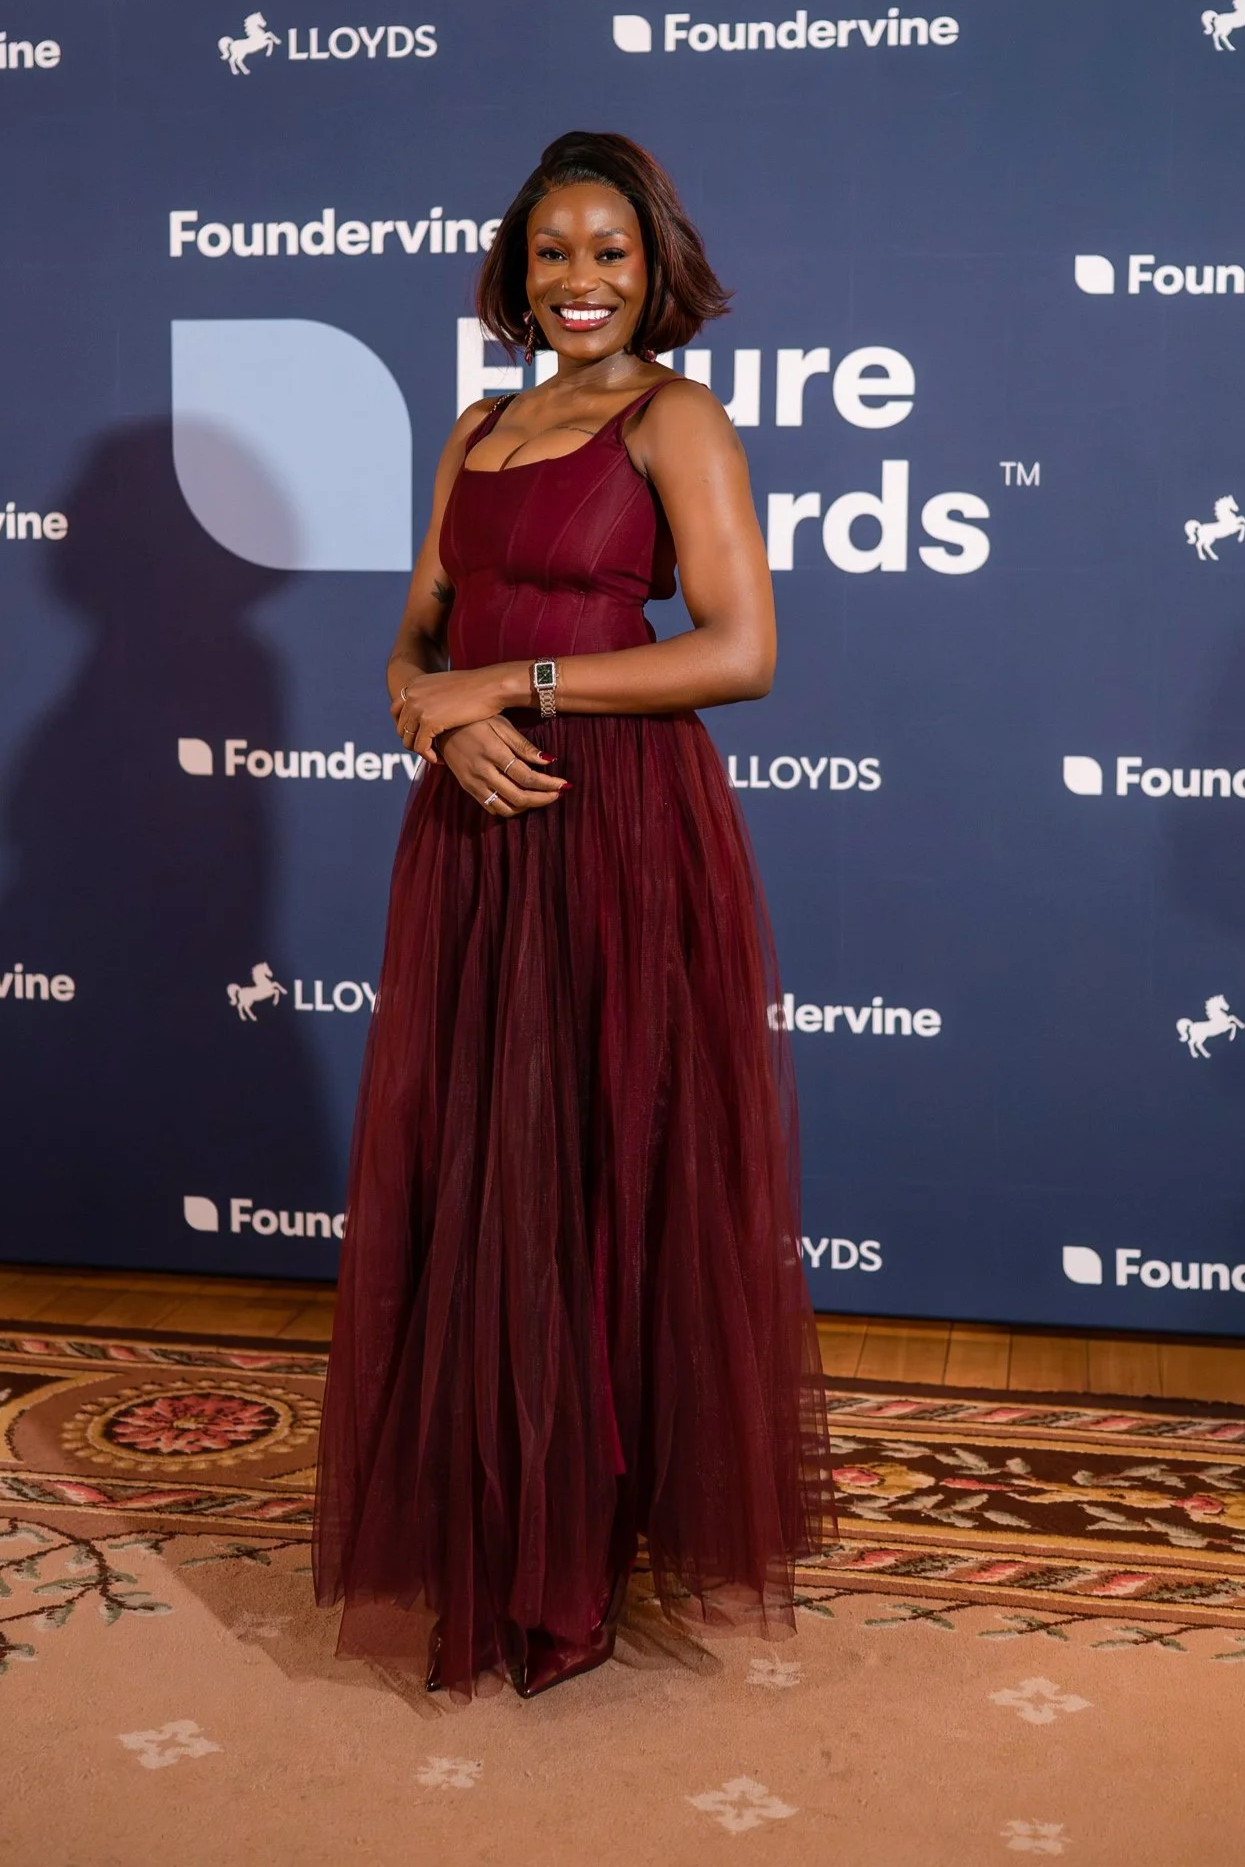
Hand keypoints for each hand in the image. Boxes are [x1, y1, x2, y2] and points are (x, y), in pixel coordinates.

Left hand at [392, 668, 506, 761]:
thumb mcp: (446, 687)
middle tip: (430, 748)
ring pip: (408, 740)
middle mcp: (412, 694)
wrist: (491, 686)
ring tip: (435, 755)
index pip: (396, 710)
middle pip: (401, 727)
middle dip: (414, 741)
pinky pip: (420, 747)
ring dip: (421, 750)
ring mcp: (418, 708)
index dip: (404, 727)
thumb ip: (432, 697)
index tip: (418, 737)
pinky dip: (429, 756)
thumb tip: (429, 711)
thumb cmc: (477, 688)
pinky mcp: (429, 722)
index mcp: (414, 684)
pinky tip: (440, 759)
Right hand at [437, 718, 569, 817]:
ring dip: (527, 807)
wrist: (441, 728)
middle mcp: (482, 771)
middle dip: (543, 799)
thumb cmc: (475, 721)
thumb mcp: (501, 725)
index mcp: (493, 752)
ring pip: (506, 808)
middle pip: (519, 797)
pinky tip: (521, 799)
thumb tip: (549, 760)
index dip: (548, 784)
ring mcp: (473, 783)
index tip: (564, 784)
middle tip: (558, 794)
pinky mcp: (468, 789)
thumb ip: (524, 746)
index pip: (526, 776)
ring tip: (542, 797)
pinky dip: (510, 808)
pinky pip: (492, 808)